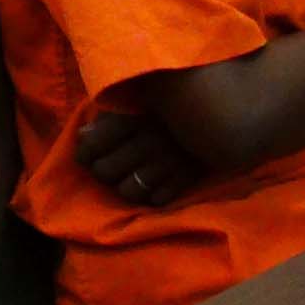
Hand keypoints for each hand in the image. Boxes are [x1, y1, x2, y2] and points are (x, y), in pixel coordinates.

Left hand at [75, 111, 200, 205]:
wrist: (221, 112)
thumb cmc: (167, 109)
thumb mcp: (136, 104)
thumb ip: (107, 119)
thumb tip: (83, 136)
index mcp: (133, 118)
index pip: (93, 144)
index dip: (84, 154)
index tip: (87, 156)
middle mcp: (148, 141)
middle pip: (105, 171)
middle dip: (102, 172)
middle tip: (108, 168)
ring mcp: (169, 162)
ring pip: (128, 191)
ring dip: (126, 187)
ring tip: (130, 179)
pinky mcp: (187, 178)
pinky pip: (156, 200)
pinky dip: (152, 195)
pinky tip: (153, 185)